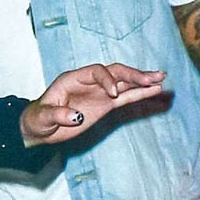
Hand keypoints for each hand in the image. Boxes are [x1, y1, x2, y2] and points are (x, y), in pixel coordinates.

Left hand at [21, 63, 165, 145]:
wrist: (40, 128)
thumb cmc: (37, 119)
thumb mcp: (42, 118)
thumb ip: (57, 115)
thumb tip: (76, 117)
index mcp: (73, 79)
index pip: (96, 71)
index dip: (107, 80)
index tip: (114, 95)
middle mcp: (89, 82)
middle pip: (115, 73)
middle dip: (133, 75)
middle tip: (152, 78)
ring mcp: (99, 93)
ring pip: (124, 83)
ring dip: (142, 81)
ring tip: (161, 79)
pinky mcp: (106, 105)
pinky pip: (126, 98)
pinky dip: (140, 95)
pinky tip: (156, 92)